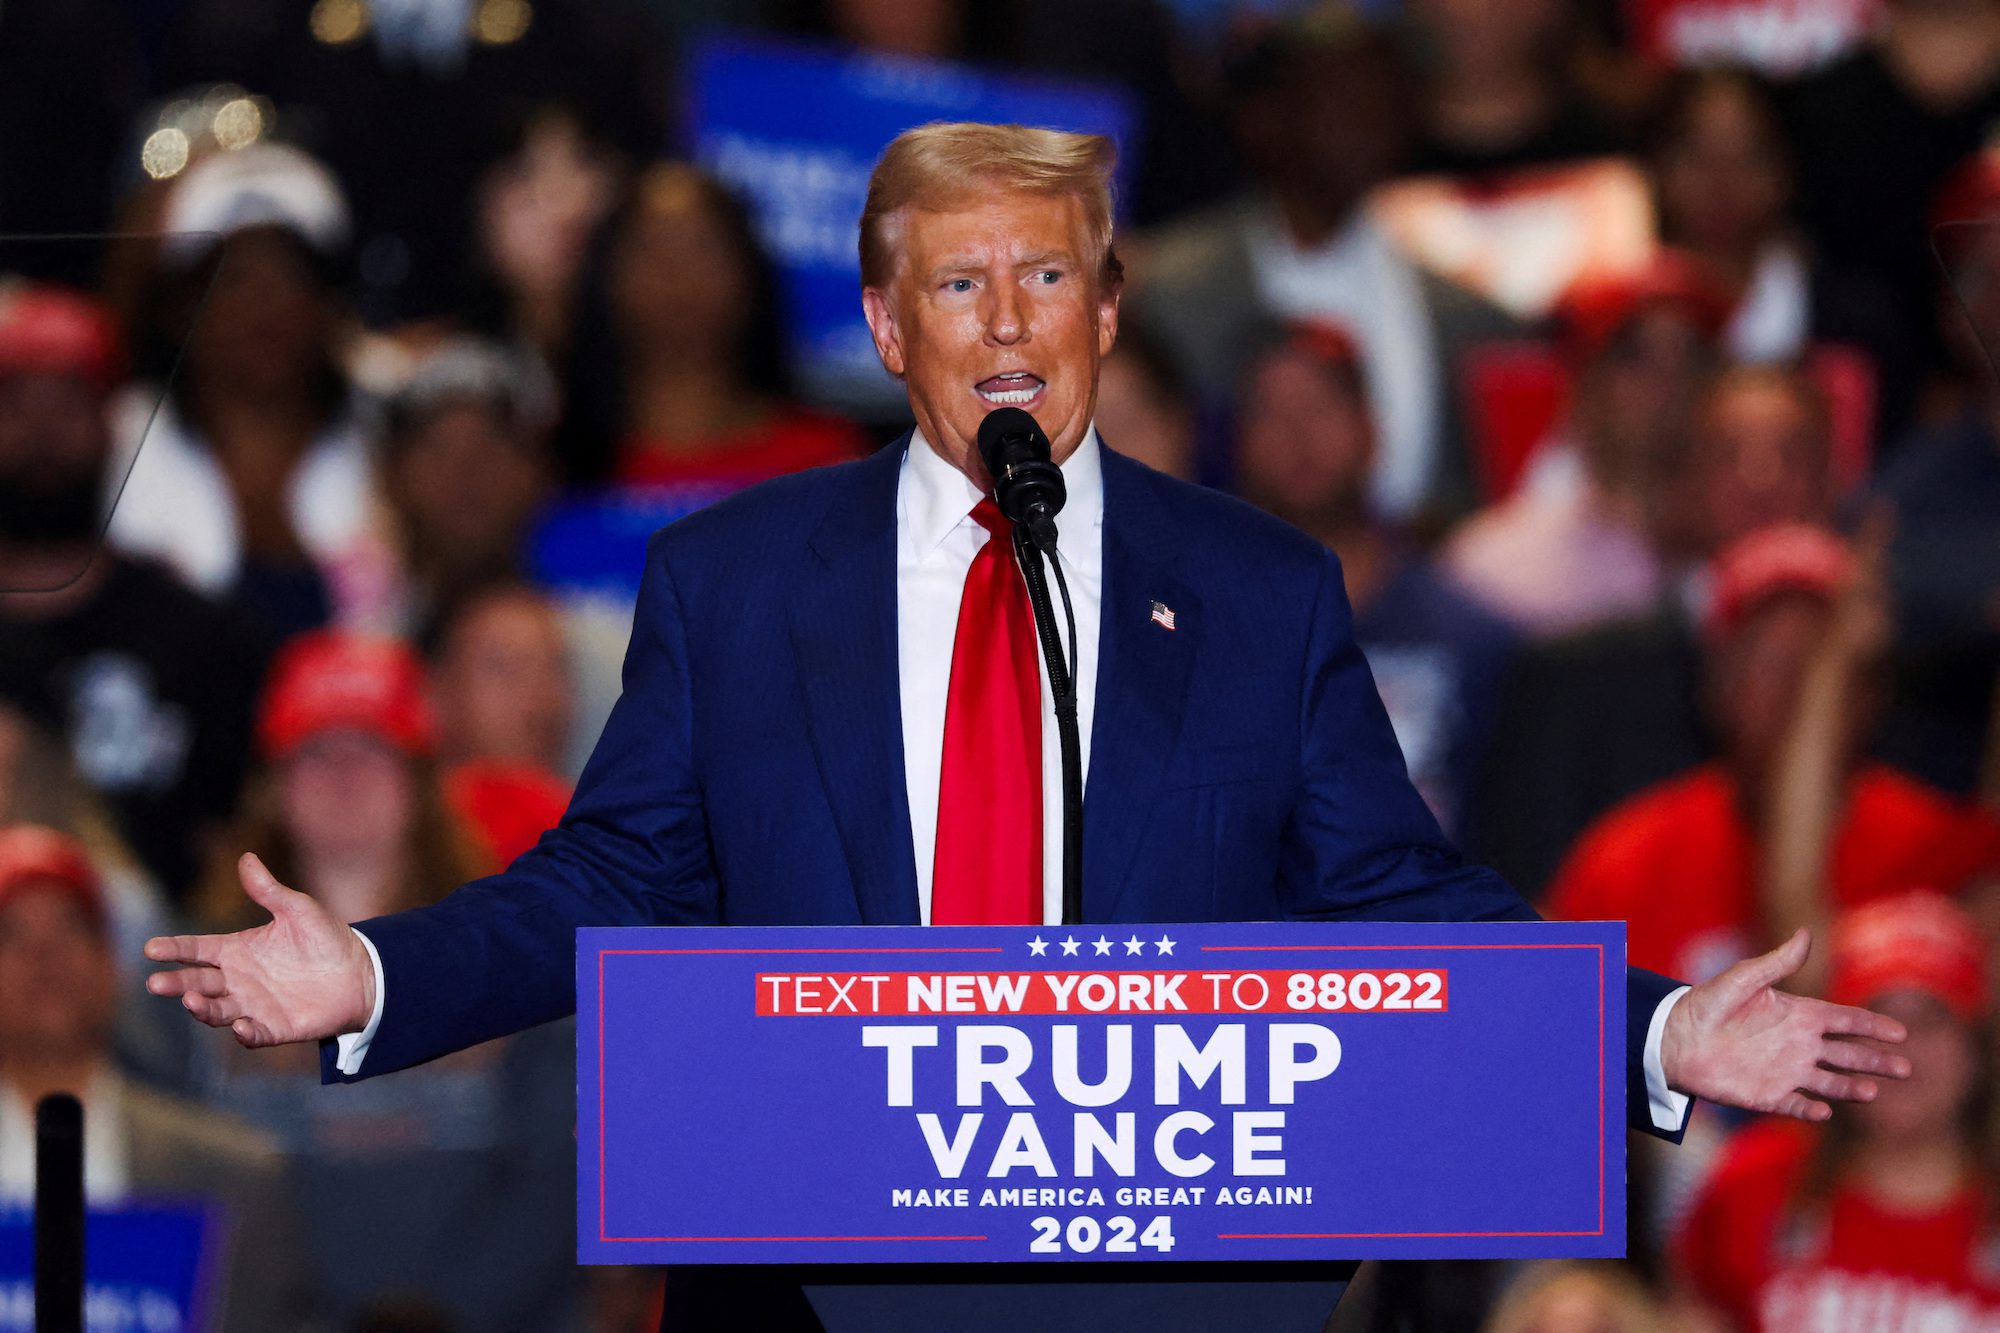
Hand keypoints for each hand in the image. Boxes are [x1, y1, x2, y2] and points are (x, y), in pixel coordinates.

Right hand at [143, 854, 375, 1048]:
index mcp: (238, 950)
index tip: (150, 948)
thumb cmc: (325, 939)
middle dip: (176, 983)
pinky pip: (253, 1034)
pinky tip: (240, 1026)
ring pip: (217, 1010)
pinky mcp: (274, 1027)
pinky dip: (244, 1032)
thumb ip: (269, 890)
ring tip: (191, 1000)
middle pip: (198, 982)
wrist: (361, 972)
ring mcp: (253, 1006)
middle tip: (156, 983)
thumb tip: (246, 857)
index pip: (197, 949)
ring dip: (202, 1008)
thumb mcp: (297, 909)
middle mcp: (238, 980)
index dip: (174, 948)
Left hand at [1662, 928, 1909, 1120]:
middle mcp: (1799, 1045)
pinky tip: (1825, 1110)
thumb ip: (1778, 962)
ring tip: (1872, 1091)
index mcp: (1798, 1015)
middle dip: (1876, 1061)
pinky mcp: (1768, 1095)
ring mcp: (1786, 1072)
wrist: (1674, 1038)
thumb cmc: (1707, 1003)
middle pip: (1848, 1055)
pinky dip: (1812, 1110)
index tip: (1900, 1032)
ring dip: (1851, 1088)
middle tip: (1905, 1068)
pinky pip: (1797, 1105)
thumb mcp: (1744, 978)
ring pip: (1830, 1083)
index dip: (1872, 1026)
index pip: (1845, 1021)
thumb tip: (1806, 932)